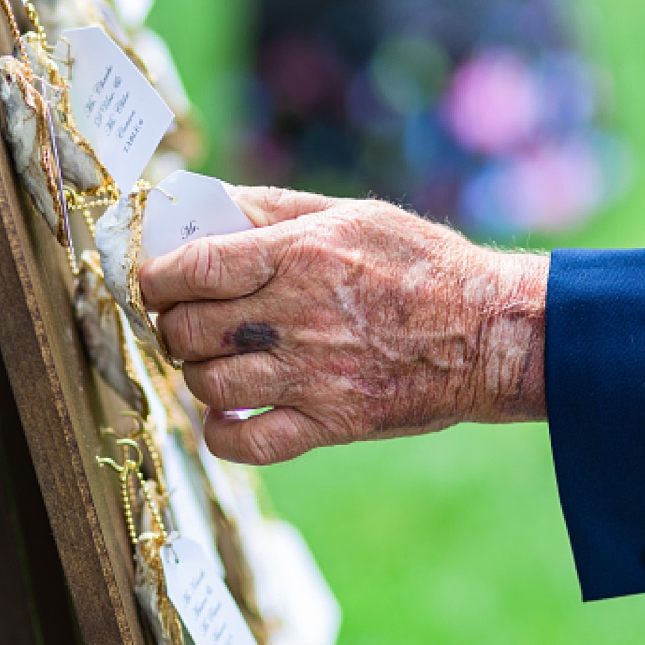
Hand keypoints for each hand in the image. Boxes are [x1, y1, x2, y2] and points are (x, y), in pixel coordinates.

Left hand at [139, 186, 548, 464]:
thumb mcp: (350, 213)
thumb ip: (273, 208)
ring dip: (195, 374)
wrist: (490, 334)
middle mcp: (296, 316)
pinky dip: (221, 433)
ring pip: (208, 384)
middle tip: (184, 322)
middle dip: (172, 326)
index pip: (193, 268)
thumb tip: (206, 202)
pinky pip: (247, 442)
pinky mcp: (329, 422)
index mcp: (298, 255)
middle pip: (190, 330)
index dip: (156, 277)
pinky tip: (226, 415)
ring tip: (212, 361)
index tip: (154, 281)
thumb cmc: (422, 264)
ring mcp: (311, 375)